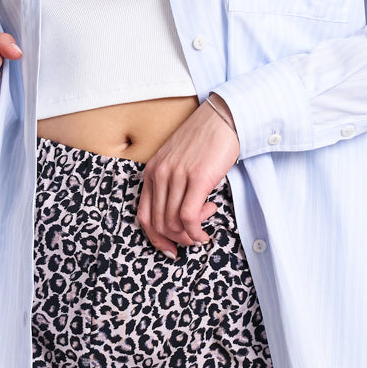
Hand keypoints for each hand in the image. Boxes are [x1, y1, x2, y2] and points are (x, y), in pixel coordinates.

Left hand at [136, 96, 239, 257]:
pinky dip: (196, 230)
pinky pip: (189, 216)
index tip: (170, 249)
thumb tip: (178, 219)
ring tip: (205, 224)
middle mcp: (160, 174)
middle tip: (195, 236)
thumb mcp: (177, 162)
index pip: (144, 216)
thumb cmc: (203, 141)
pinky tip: (206, 229)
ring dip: (190, 233)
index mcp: (152, 171)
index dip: (156, 239)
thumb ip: (171, 185)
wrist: (223, 118)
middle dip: (178, 239)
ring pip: (174, 223)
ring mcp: (177, 176)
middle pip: (160, 224)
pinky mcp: (197, 178)